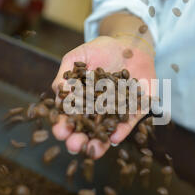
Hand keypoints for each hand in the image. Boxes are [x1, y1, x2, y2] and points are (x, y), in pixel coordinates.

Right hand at [51, 35, 155, 158]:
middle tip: (73, 145)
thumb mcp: (79, 56)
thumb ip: (66, 73)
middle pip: (87, 129)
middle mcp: (98, 110)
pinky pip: (129, 123)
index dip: (63, 125)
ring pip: (107, 131)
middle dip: (79, 139)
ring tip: (91, 150)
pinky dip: (121, 131)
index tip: (59, 131)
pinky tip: (114, 138)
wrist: (131, 44)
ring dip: (99, 143)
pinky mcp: (136, 109)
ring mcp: (117, 112)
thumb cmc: (101, 50)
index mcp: (82, 101)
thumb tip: (58, 91)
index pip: (70, 117)